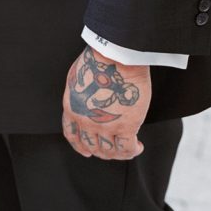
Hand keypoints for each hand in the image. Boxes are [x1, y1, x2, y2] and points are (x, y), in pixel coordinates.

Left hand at [61, 45, 150, 159]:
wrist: (116, 56)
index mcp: (72, 107)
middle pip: (92, 146)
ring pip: (109, 152)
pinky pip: (127, 149)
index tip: (86, 151)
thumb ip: (80, 97)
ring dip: (118, 154)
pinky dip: (133, 151)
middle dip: (101, 151)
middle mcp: (86, 120)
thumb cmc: (99, 60)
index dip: (80, 146)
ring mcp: (105, 126)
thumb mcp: (78, 79)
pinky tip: (138, 145)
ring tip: (127, 147)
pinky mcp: (126, 126)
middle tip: (111, 149)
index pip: (72, 135)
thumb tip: (88, 104)